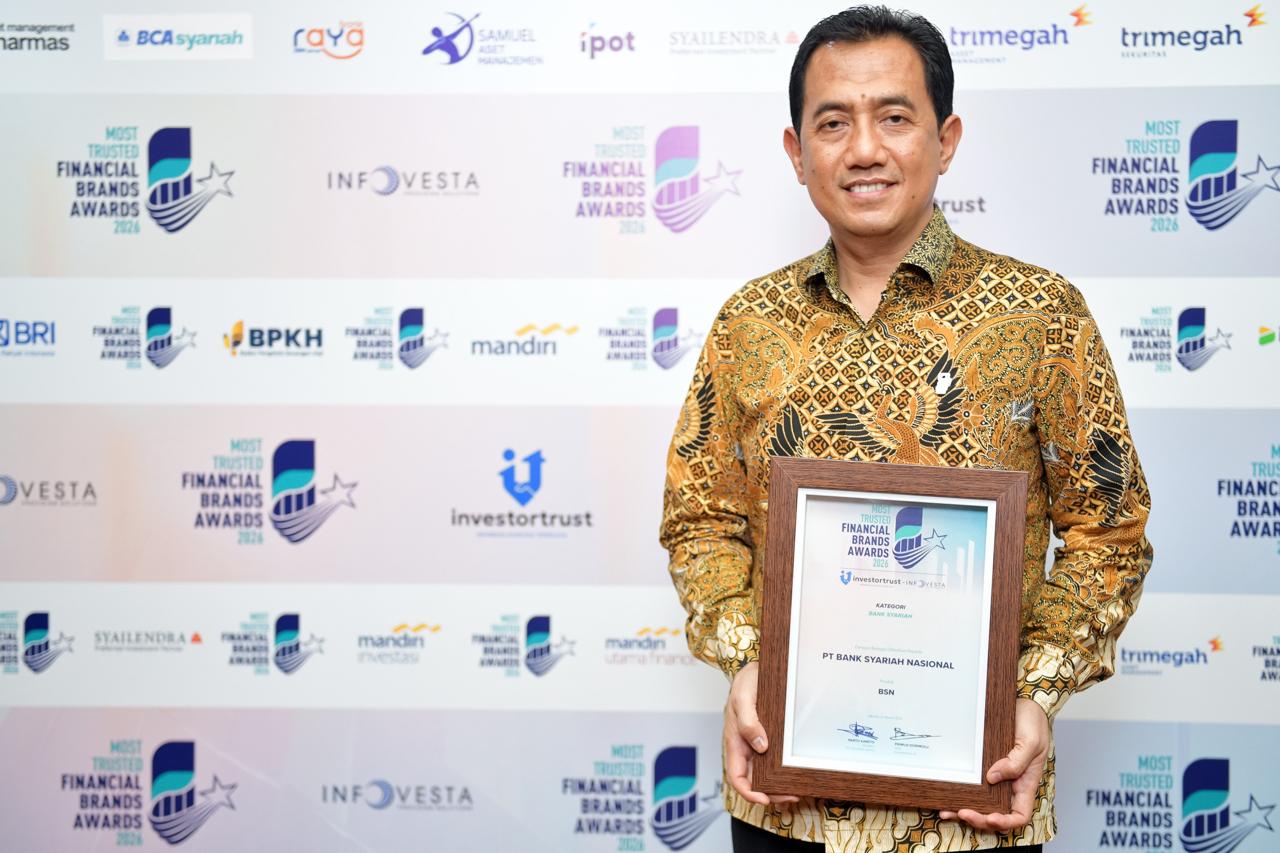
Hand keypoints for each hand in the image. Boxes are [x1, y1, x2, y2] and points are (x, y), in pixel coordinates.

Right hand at [724, 661, 799, 805]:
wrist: (756, 669)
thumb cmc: (746, 683)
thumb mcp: (743, 698)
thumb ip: (748, 722)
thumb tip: (760, 746)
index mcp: (735, 741)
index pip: (736, 777)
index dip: (749, 792)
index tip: (765, 799)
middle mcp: (746, 747)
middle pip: (754, 780)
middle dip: (771, 793)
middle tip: (792, 795)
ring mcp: (757, 744)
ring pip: (765, 774)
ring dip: (779, 785)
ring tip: (797, 788)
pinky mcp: (769, 738)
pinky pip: (774, 760)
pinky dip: (783, 770)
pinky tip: (795, 771)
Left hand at [939, 698, 1048, 831]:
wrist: (1024, 704)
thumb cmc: (1032, 722)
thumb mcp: (1031, 742)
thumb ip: (1016, 762)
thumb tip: (993, 778)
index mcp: (1025, 783)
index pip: (1019, 815)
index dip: (1005, 822)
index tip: (990, 817)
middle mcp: (1011, 785)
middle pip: (996, 814)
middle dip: (979, 818)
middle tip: (961, 812)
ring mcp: (997, 777)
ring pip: (982, 803)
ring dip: (964, 811)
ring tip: (946, 810)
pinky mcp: (985, 767)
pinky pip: (973, 786)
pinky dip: (960, 793)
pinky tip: (946, 794)